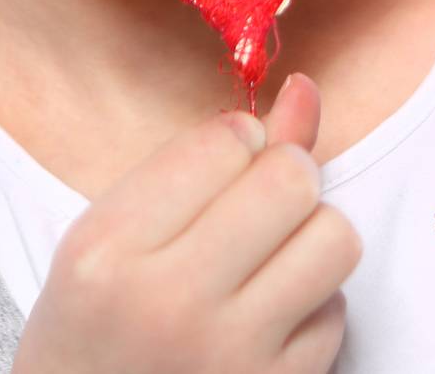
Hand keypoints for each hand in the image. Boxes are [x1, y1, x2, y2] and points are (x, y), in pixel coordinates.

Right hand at [11, 74, 358, 373]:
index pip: (225, 139)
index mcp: (109, 249)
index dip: (234, 141)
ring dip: (310, 234)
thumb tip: (307, 88)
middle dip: (284, 174)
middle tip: (258, 200)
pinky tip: (268, 314)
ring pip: (333, 239)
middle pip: (289, 181)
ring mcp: (228, 355)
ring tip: (269, 254)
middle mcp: (168, 302)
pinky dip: (312, 302)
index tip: (214, 170)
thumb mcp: (116, 229)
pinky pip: (338, 310)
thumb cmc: (96, 320)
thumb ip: (210, 156)